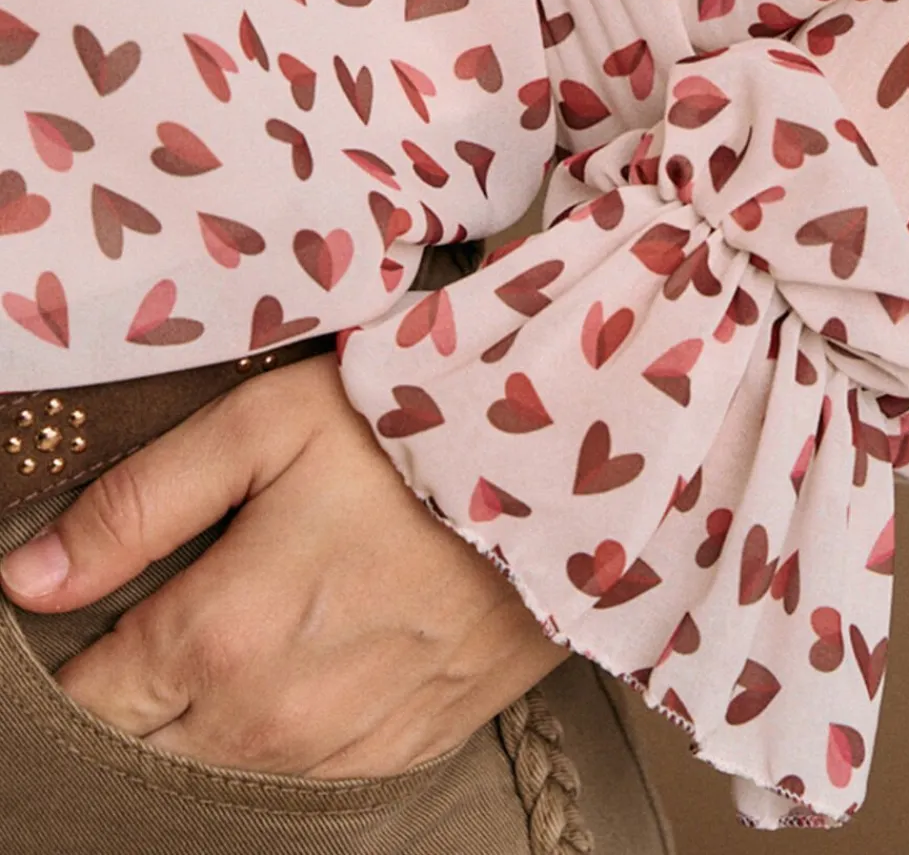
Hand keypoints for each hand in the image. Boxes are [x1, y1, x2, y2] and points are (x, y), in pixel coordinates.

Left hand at [0, 353, 567, 778]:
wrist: (558, 474)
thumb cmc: (407, 433)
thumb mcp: (260, 428)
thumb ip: (136, 505)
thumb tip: (29, 579)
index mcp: (221, 636)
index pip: (92, 693)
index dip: (72, 653)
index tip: (84, 607)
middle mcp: (269, 719)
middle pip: (144, 745)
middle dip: (129, 693)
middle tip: (159, 612)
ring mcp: (338, 748)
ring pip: (218, 770)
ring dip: (201, 718)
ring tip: (234, 631)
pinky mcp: (398, 754)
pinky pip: (299, 778)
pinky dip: (274, 737)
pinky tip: (295, 668)